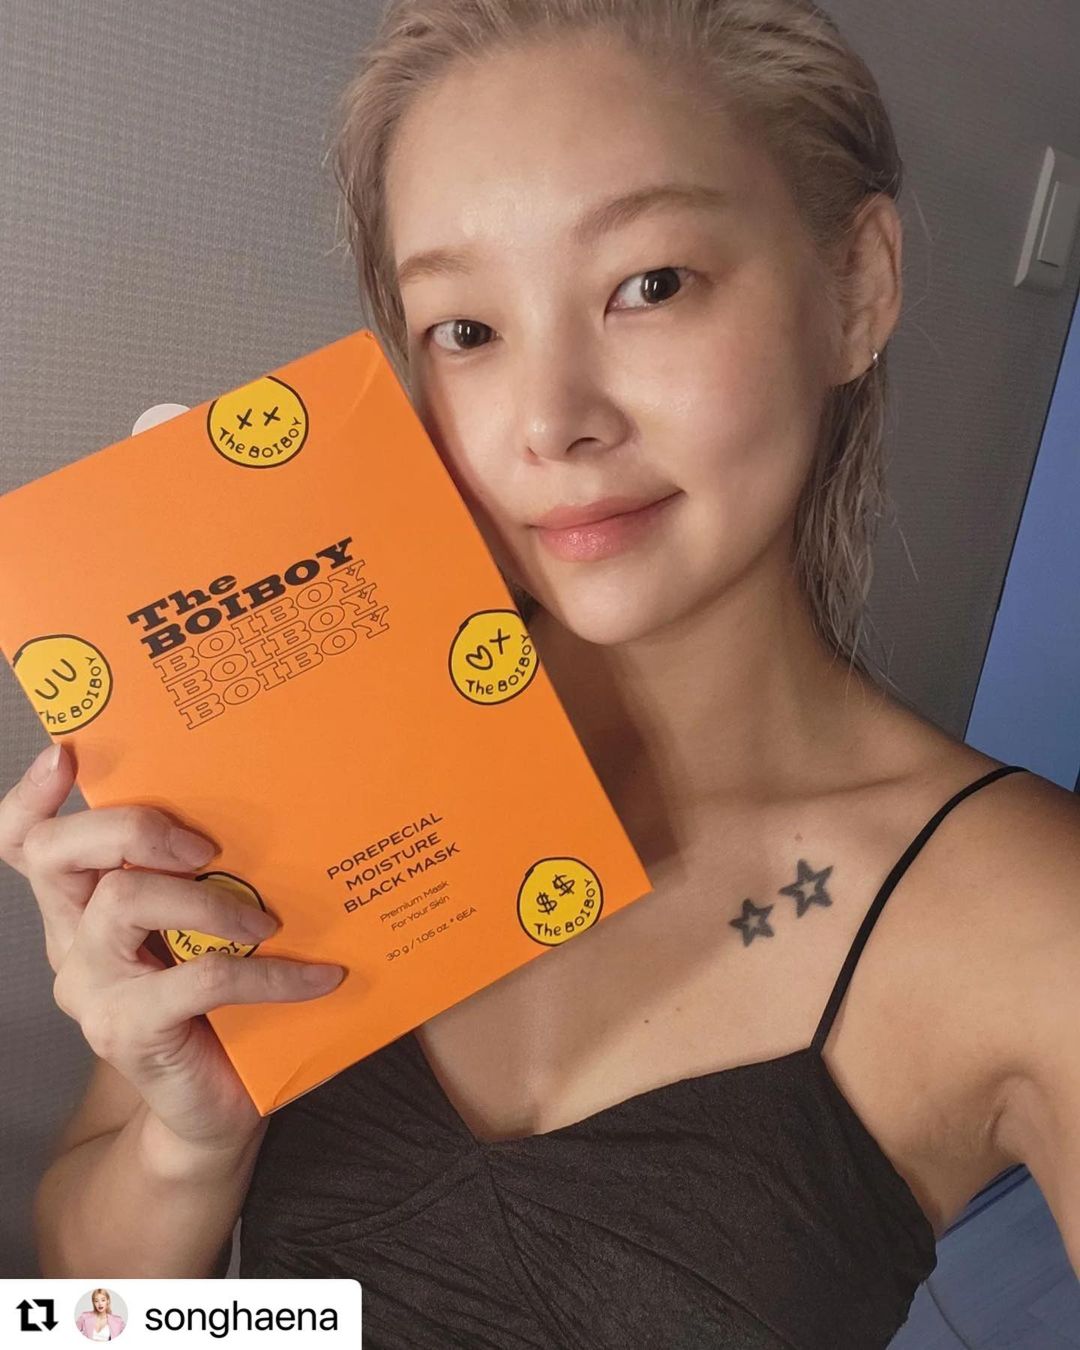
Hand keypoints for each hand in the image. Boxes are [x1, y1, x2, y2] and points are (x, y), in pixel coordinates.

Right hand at [0, 742, 344, 1151]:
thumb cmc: (216, 1002)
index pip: (27, 843)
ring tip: (268, 923)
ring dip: (207, 901)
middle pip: (57, 854)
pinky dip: (270, 975)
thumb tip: (268, 803)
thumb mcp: (202, 925)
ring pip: (122, 904)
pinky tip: (319, 977)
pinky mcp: (128, 1031)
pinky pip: (200, 980)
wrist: (211, 1106)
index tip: (65, 755)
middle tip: (206, 848)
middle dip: (130, 829)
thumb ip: (203, 875)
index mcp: (83, 905)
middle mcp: (72, 941)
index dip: (31, 797)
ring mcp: (92, 989)